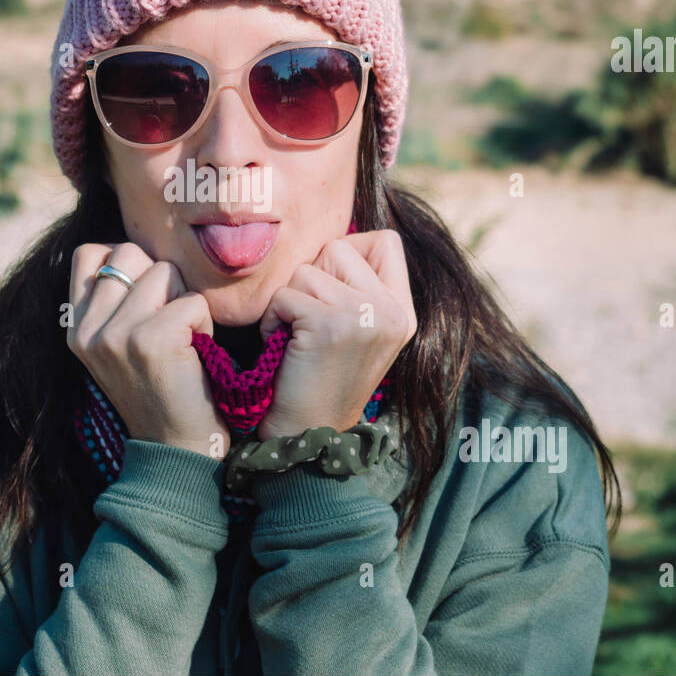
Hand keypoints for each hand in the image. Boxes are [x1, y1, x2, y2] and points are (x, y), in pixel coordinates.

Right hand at [68, 242, 229, 458]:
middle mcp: (88, 329)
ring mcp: (117, 333)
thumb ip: (114, 301)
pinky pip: (193, 300)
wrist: (177, 450)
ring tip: (183, 339)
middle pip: (130, 252)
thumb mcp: (118, 346)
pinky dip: (205, 323)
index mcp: (76, 328)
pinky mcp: (152, 339)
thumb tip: (132, 249)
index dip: (126, 262)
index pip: (90, 254)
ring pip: (165, 271)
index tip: (145, 295)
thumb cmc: (160, 391)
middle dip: (161, 277)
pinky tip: (196, 353)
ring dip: (185, 299)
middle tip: (169, 321)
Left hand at [255, 230, 416, 440]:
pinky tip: (284, 347)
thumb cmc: (321, 378)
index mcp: (403, 311)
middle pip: (338, 248)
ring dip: (288, 301)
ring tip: (296, 337)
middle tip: (310, 321)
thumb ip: (359, 287)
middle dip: (312, 278)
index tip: (332, 290)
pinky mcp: (329, 325)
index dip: (349, 253)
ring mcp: (364, 316)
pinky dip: (272, 319)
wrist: (308, 434)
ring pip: (306, 270)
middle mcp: (391, 311)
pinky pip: (284, 294)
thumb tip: (333, 241)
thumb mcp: (360, 331)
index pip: (387, 241)